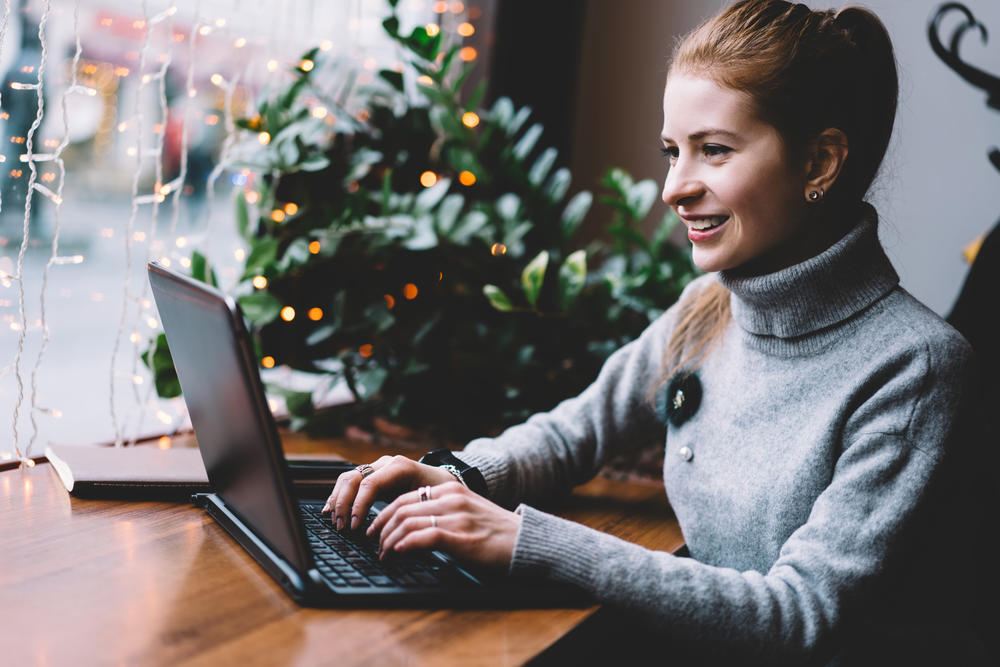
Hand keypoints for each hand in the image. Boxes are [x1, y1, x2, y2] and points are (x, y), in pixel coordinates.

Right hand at [321, 455, 453, 530]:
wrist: (442, 481)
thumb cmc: (439, 493)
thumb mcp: (430, 501)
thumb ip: (413, 513)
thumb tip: (395, 535)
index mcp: (400, 467)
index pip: (370, 483)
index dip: (359, 505)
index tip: (355, 526)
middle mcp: (385, 464)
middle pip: (354, 479)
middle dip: (343, 504)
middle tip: (341, 527)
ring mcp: (376, 467)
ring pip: (347, 478)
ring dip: (337, 500)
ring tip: (334, 521)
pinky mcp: (371, 475)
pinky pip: (349, 482)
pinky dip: (338, 496)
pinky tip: (330, 510)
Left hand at [368, 481, 519, 570]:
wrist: (527, 542)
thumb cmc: (497, 532)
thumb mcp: (468, 511)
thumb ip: (443, 511)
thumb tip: (412, 526)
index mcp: (450, 489)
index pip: (405, 497)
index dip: (384, 514)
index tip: (376, 530)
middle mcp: (451, 498)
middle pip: (400, 508)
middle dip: (381, 528)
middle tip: (374, 544)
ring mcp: (456, 517)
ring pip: (407, 522)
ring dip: (389, 541)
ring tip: (384, 554)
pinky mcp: (461, 537)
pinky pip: (423, 536)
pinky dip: (405, 544)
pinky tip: (398, 553)